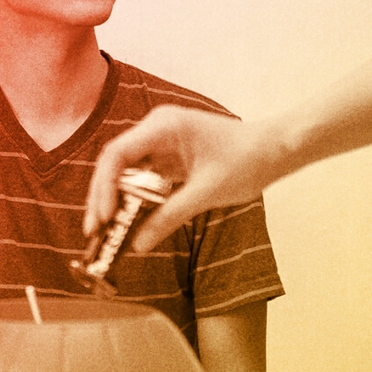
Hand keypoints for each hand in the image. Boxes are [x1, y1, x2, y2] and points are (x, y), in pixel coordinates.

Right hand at [84, 105, 283, 251]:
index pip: (117, 155)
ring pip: (123, 171)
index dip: (104, 188)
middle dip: (102, 198)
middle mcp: (155, 129)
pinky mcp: (166, 154)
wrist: (277, 149)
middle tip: (94, 231)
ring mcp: (159, 140)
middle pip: (114, 164)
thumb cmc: (247, 161)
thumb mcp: (206, 194)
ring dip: (113, 199)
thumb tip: (137, 245)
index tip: (103, 218)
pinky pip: (140, 175)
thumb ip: (168, 217)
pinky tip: (125, 218)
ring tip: (104, 229)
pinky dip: (131, 197)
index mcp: (163, 127)